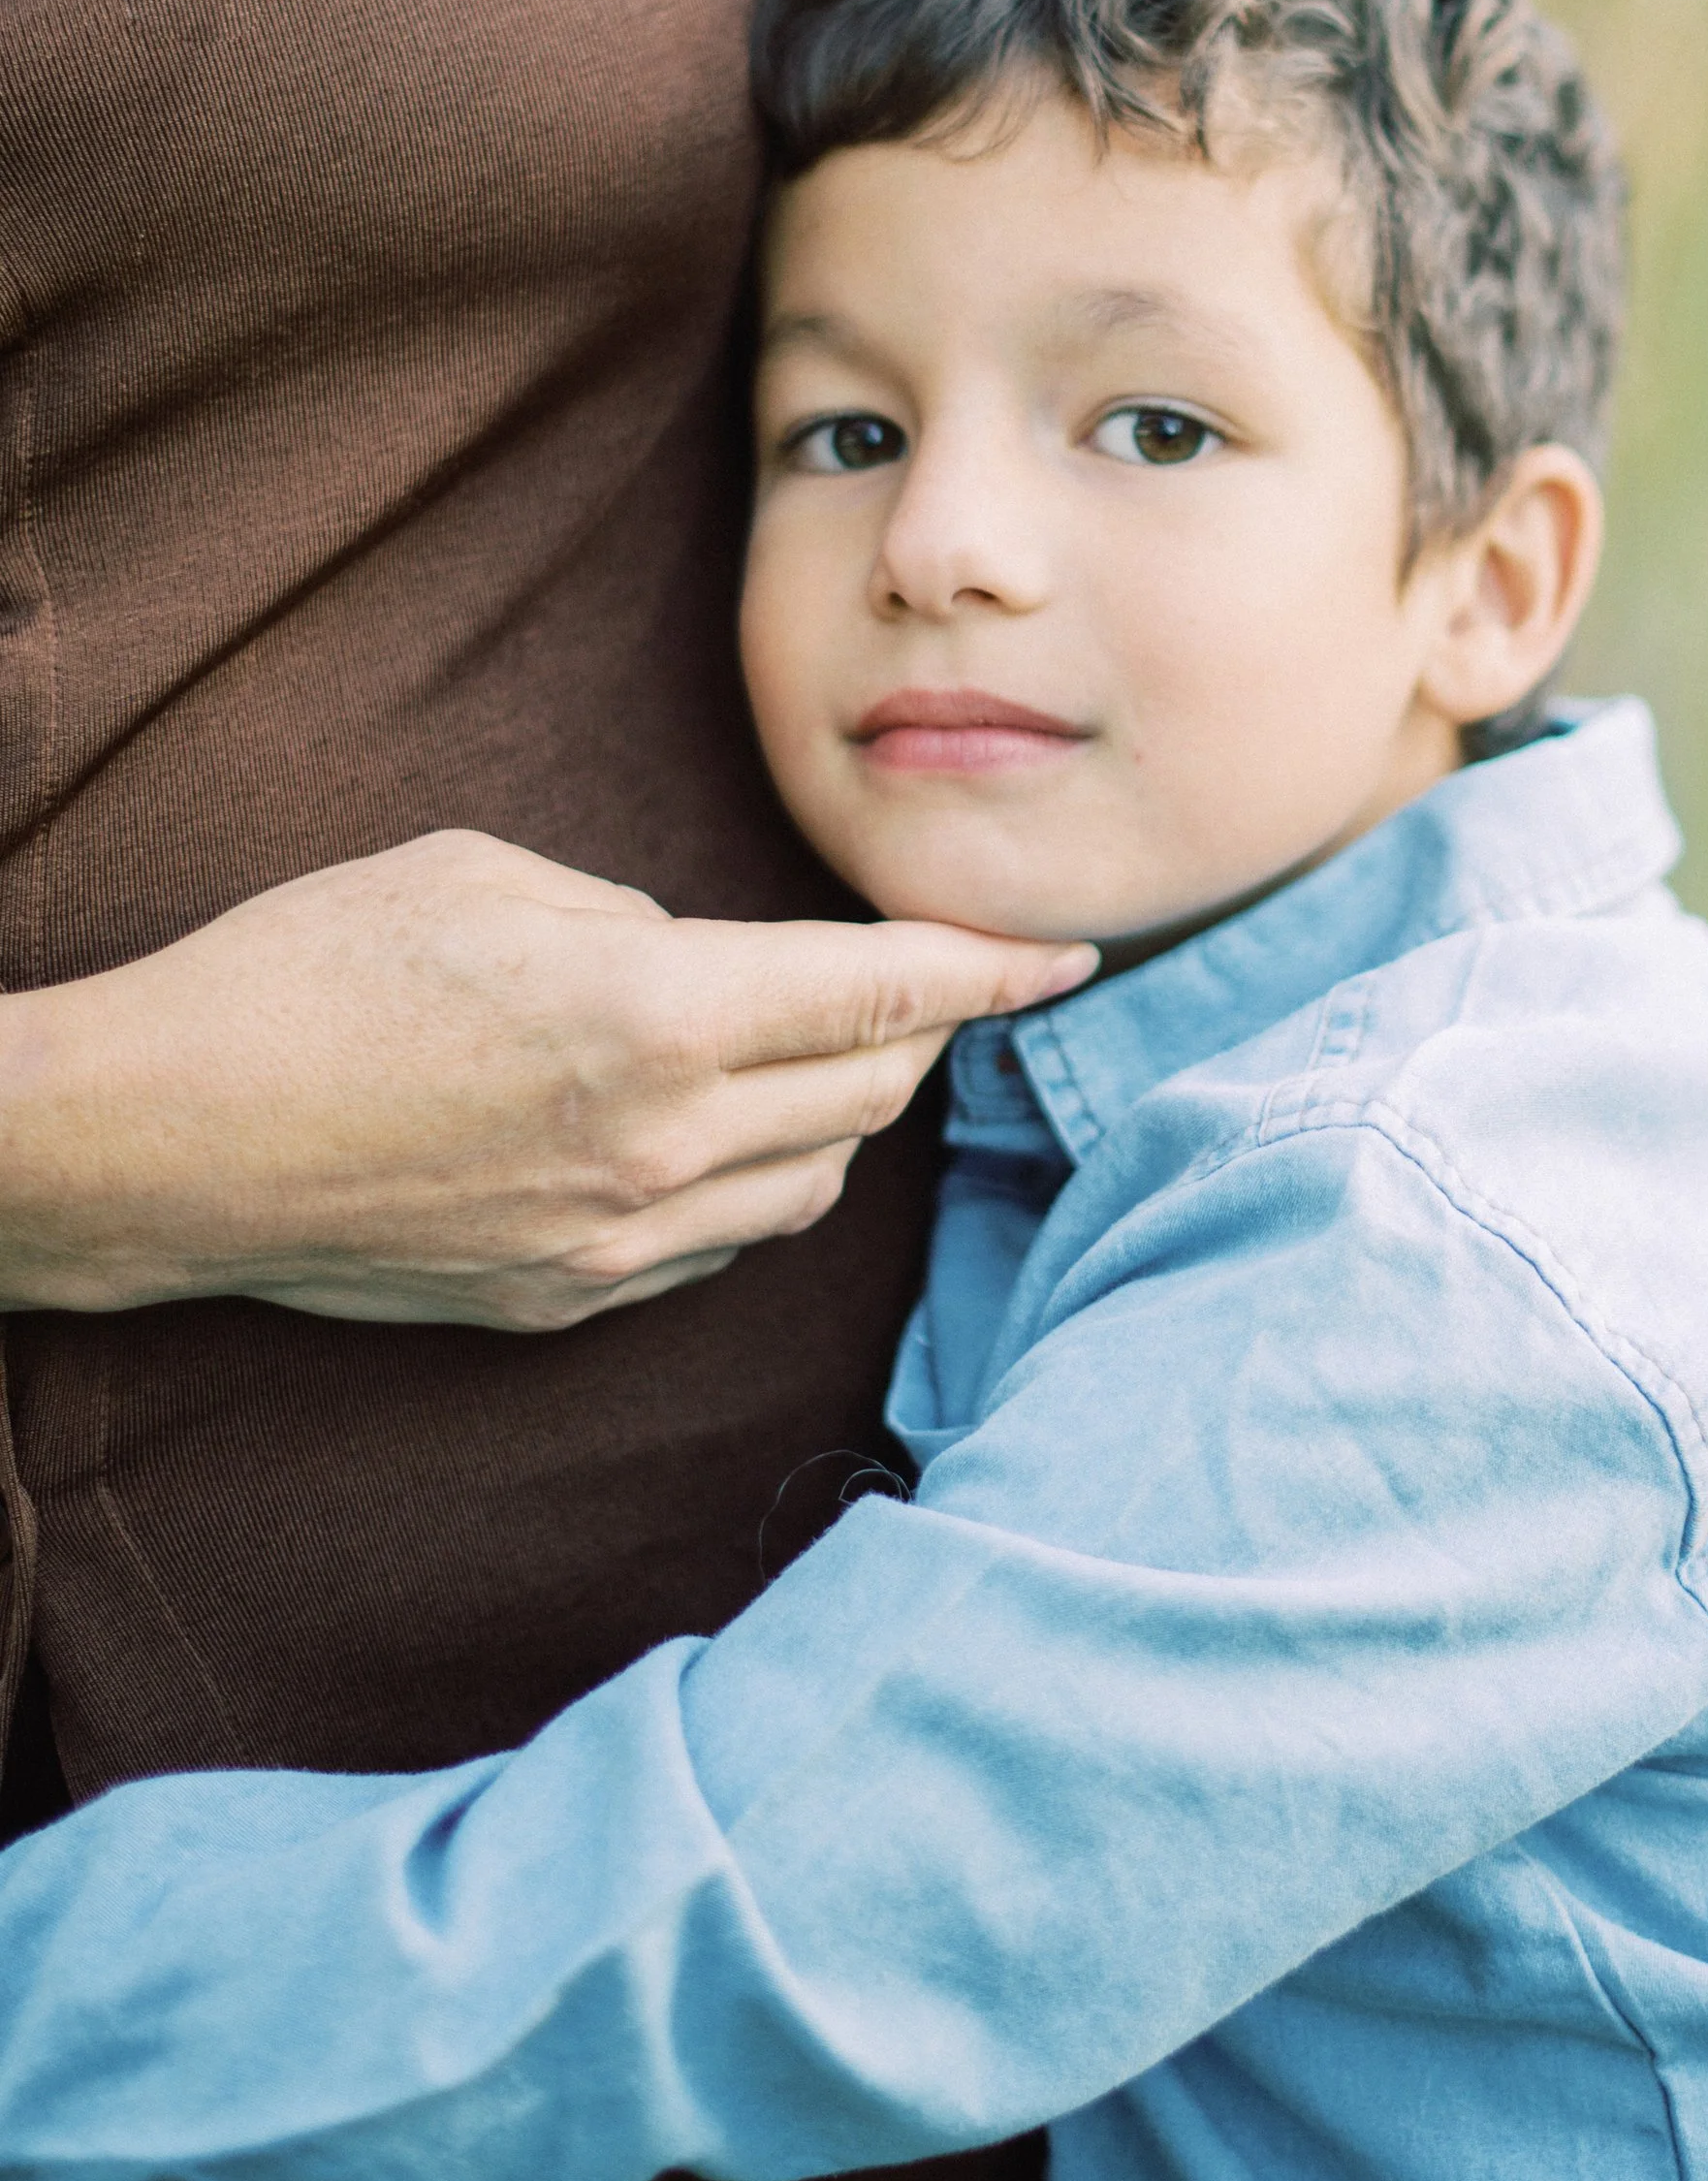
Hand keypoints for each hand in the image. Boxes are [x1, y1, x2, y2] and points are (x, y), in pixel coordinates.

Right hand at [0, 832, 1091, 1330]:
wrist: (164, 1141)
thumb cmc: (311, 971)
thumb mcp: (492, 877)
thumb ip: (642, 922)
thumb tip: (712, 966)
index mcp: (659, 1015)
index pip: (890, 994)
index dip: (995, 970)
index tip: (1069, 958)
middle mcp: (663, 1144)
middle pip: (876, 1097)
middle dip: (924, 1032)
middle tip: (913, 983)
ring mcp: (619, 1244)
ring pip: (816, 1187)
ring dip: (847, 1119)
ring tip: (816, 1057)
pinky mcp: (569, 1303)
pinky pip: (726, 1248)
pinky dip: (760, 1187)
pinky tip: (719, 1137)